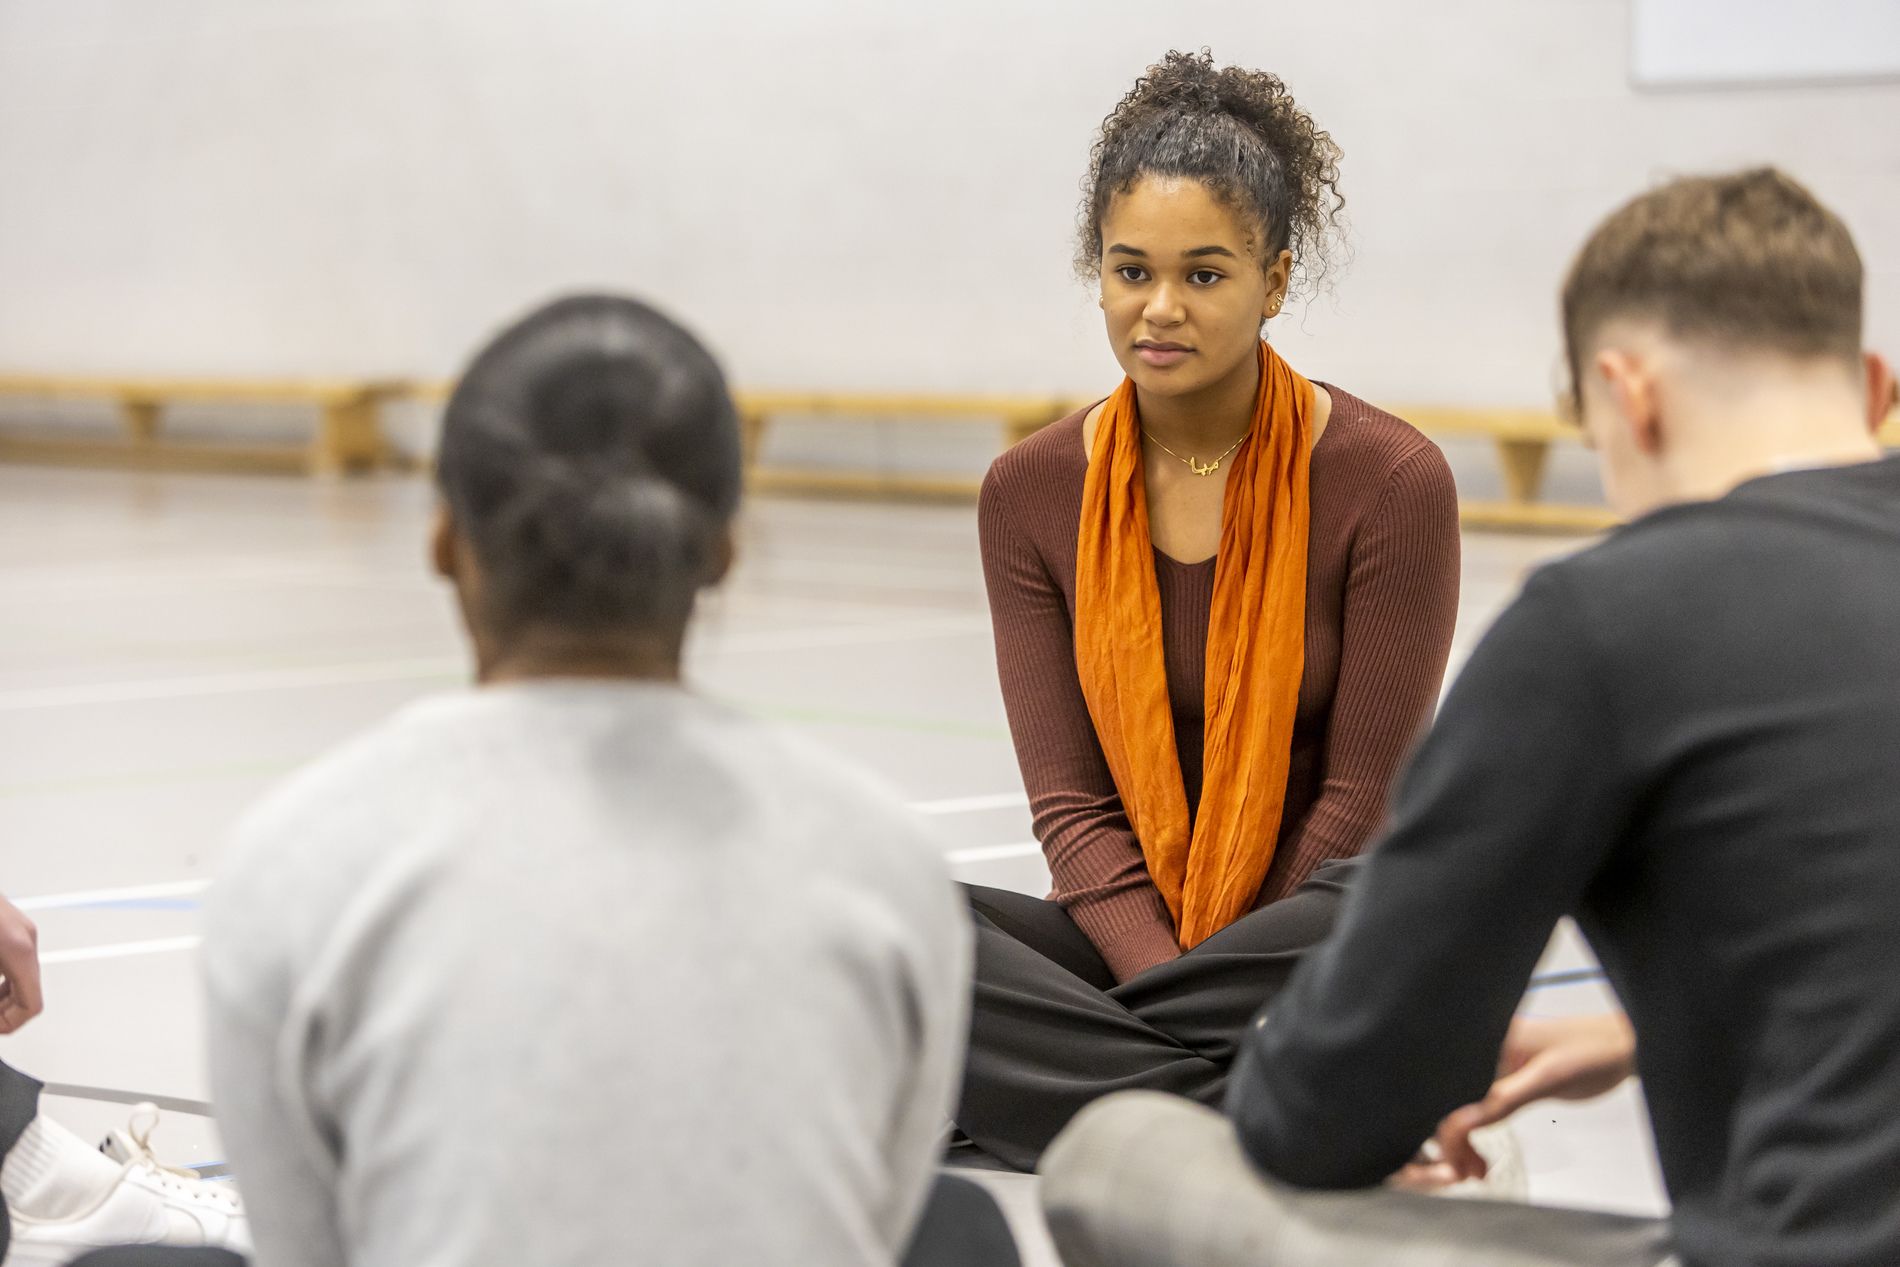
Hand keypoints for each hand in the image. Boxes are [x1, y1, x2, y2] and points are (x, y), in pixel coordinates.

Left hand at [0, 893, 43, 1033]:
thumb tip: (0, 1016)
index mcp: (19, 952)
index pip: (32, 1004)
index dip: (9, 1024)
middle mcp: (25, 939)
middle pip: (27, 990)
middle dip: (3, 1009)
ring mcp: (19, 927)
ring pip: (19, 974)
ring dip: (0, 993)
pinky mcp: (8, 921)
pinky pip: (12, 958)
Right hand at [1393, 1013, 1634, 1188]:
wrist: (1621, 1048)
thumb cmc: (1591, 1052)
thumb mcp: (1545, 1078)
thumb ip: (1501, 1099)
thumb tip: (1457, 1124)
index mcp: (1480, 1037)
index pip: (1445, 1084)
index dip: (1443, 1124)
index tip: (1451, 1159)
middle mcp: (1478, 1048)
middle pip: (1446, 1098)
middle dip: (1449, 1138)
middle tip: (1462, 1173)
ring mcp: (1488, 1063)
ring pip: (1460, 1107)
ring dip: (1461, 1141)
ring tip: (1475, 1171)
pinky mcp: (1500, 1078)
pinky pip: (1476, 1108)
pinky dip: (1476, 1134)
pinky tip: (1480, 1156)